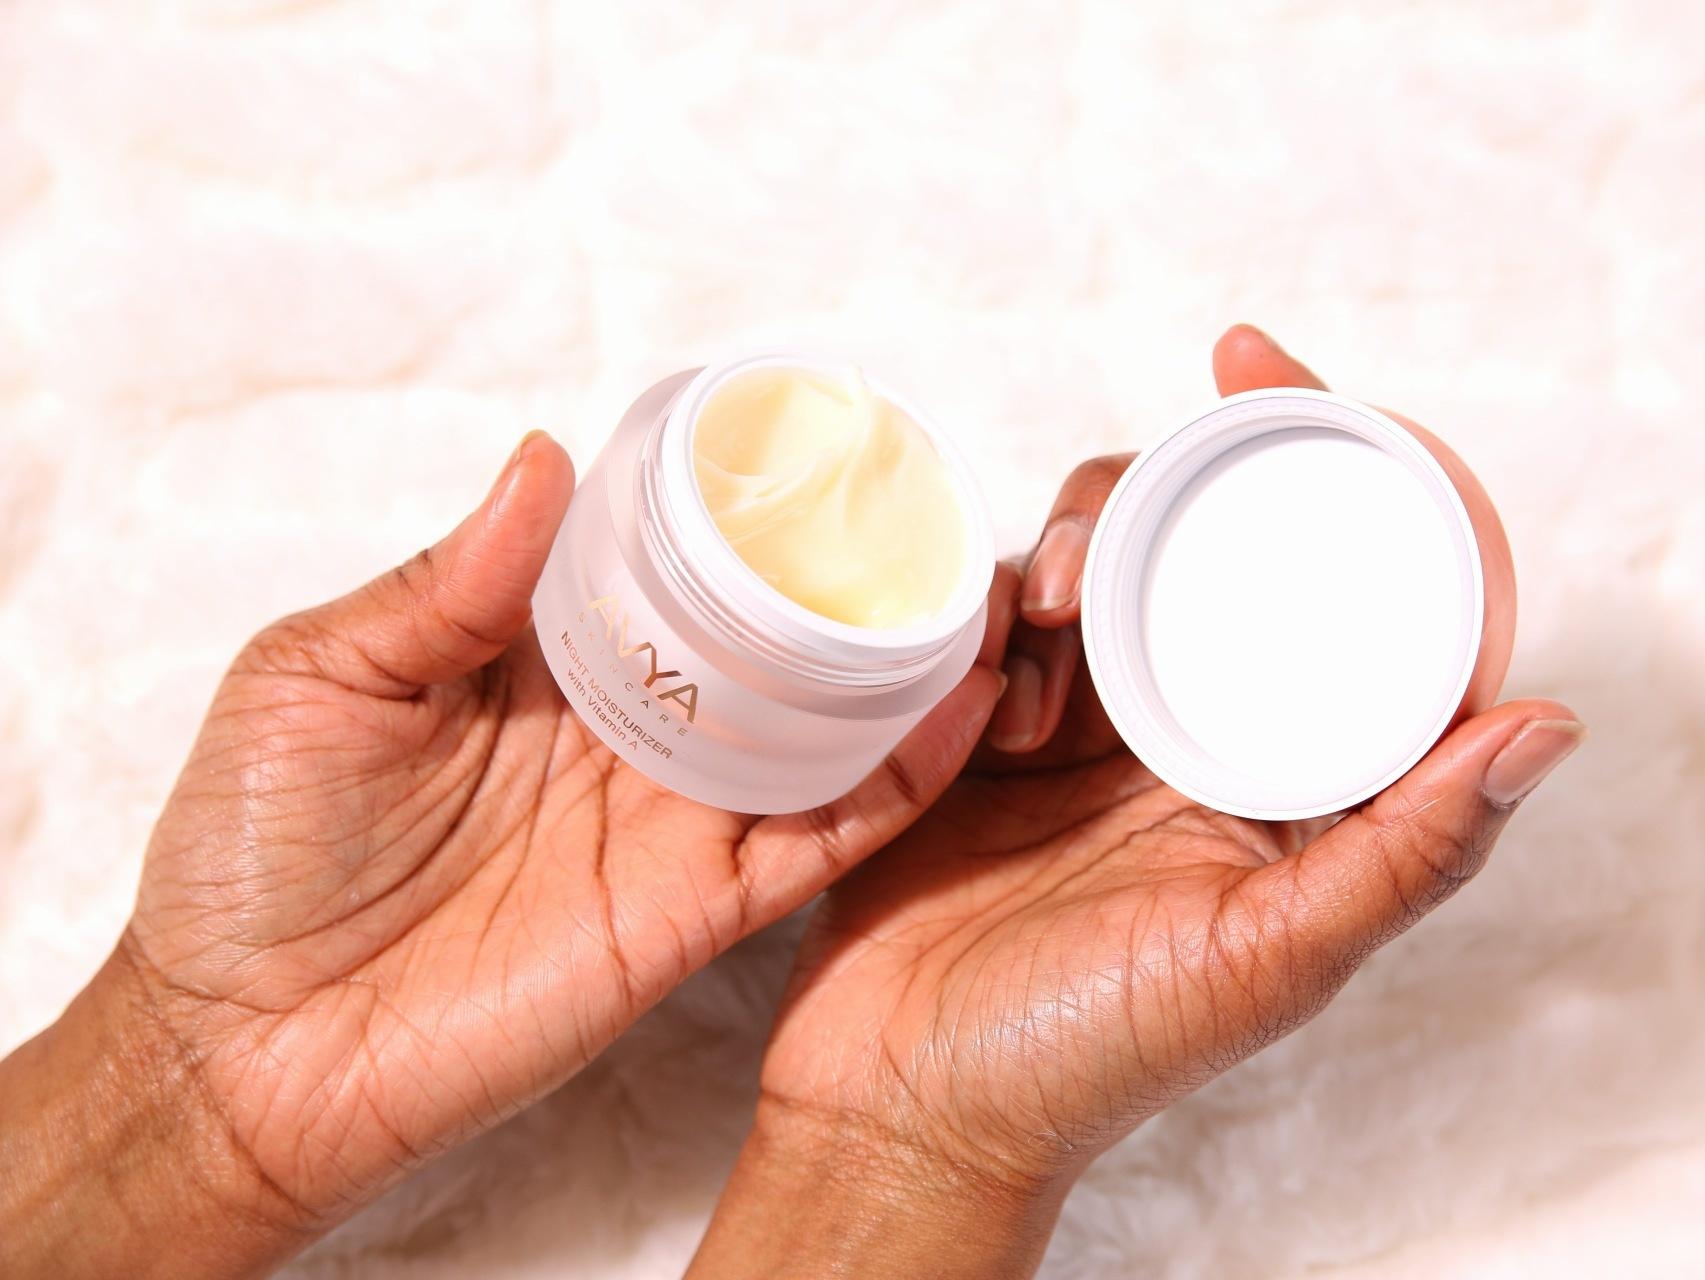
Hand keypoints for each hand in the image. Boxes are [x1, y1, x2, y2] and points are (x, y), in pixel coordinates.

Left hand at [0, 432, 1004, 1277]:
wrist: (250, 1048)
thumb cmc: (250, 858)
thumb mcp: (320, 679)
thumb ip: (446, 585)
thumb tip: (542, 458)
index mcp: (537, 660)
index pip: (659, 565)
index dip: (728, 511)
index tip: (805, 446)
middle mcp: (621, 730)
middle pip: (757, 640)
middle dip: (838, 581)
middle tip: (923, 509)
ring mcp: (668, 817)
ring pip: (815, 728)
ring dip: (892, 668)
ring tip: (971, 589)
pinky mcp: (698, 905)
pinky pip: (821, 835)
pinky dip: (896, 779)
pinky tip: (953, 708)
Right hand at [690, 327, 1581, 1278]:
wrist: (898, 1099)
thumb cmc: (1084, 1056)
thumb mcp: (1265, 960)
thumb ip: (1402, 851)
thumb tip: (1543, 729)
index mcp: (1275, 781)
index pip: (1333, 600)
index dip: (1330, 472)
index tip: (1279, 375)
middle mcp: (1184, 736)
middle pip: (1200, 552)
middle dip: (1169, 489)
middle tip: (1129, 490)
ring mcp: (1076, 726)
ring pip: (1092, 562)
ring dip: (1072, 547)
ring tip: (1041, 621)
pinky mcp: (975, 725)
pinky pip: (989, 616)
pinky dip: (987, 608)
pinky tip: (986, 662)